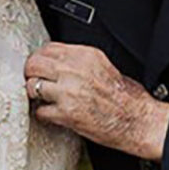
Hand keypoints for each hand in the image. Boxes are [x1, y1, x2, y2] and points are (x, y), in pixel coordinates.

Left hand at [24, 42, 168, 160]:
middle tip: (34, 81)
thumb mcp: (103, 65)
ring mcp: (68, 92)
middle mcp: (74, 70)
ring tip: (42, 98)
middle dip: (31, 73)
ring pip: (32, 86)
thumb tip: (57, 62)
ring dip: (34, 93)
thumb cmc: (126, 97)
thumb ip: (79, 61)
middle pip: (34, 63)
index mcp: (85, 55)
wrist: (137, 120)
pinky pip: (40, 111)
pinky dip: (43, 114)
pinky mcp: (66, 114)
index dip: (41, 58)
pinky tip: (52, 114)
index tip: (40, 66)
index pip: (48, 48)